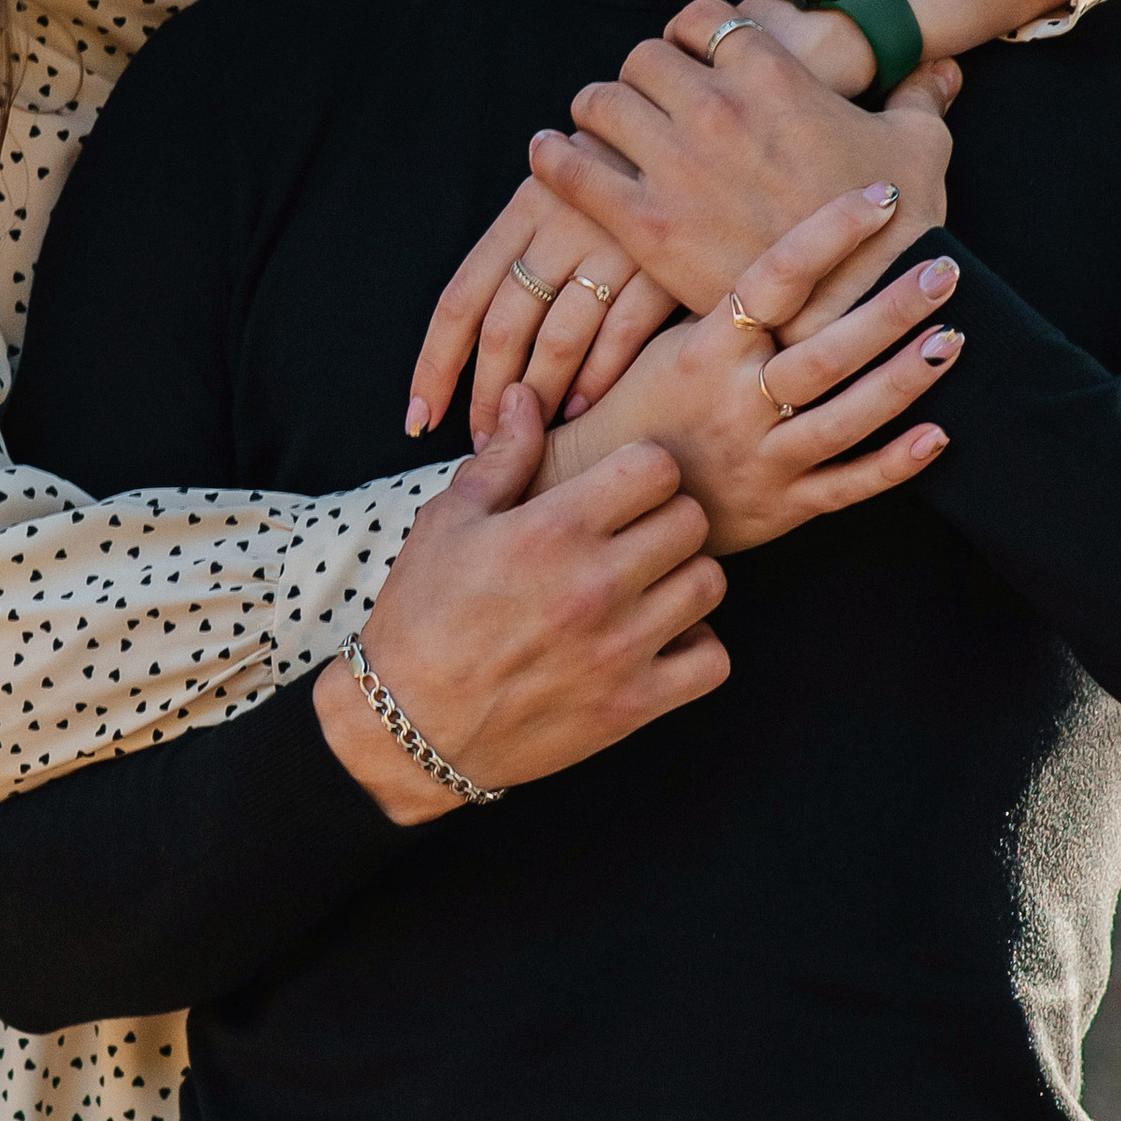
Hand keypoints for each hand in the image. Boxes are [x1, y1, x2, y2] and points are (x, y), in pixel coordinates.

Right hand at [312, 382, 728, 823]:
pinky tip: (656, 640)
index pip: (655, 467)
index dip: (641, 469)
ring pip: (709, 584)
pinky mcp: (632, 705)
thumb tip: (528, 395)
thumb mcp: (448, 522)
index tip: (620, 489)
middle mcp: (596, 584)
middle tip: (634, 536)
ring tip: (647, 586)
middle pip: (691, 520)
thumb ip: (502, 457)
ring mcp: (620, 648)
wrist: (408, 725)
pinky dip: (694, 648)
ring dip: (683, 579)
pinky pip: (712, 661)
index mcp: (553, 529)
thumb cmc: (421, 615)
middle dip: (666, 519)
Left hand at [406, 184, 677, 449]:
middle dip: (488, 395)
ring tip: (532, 433)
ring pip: (558, 338)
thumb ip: (529, 253)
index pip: (461, 298)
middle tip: (482, 442)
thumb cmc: (627, 182)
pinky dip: (598, 376)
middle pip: (504, 326)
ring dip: (540, 396)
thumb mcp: (568, 195)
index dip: (436, 364)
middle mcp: (560, 221)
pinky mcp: (664, 263)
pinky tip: (584, 406)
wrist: (710, 145)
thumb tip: (483, 345)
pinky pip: (620, 333)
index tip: (421, 415)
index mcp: (525, 205)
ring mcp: (612, 242)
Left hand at [528, 5, 958, 327]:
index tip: (689, 63)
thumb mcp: (922, 146)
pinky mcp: (646, 222)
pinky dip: (554, 157)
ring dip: (597, 112)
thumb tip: (942, 71)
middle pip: (642, 58)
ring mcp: (676, 163)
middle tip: (643, 103)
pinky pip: (573, 169)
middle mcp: (716, 105)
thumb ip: (921, 97)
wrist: (863, 308)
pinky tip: (549, 154)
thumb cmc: (896, 227)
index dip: (689, 38)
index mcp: (773, 73)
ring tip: (597, 129)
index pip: (701, 19)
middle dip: (641, 77)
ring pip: (601, 102)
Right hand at [537, 192, 959, 554]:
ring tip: (954, 338)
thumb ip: (725, 293)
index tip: (883, 196)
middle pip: (825, 351)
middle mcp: (735, 402)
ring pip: (845, 418)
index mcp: (706, 349)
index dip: (831, 234)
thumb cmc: (643, 400)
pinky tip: (940, 435)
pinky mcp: (781, 507)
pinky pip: (846, 487)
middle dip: (889, 307)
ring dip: (904, 378)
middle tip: (945, 266)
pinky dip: (895, 464)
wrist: (606, 499)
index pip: (776, 278)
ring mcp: (762, 458)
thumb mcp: (667, 338)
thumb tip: (762, 199)